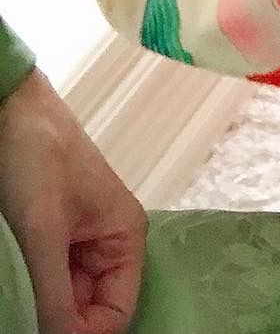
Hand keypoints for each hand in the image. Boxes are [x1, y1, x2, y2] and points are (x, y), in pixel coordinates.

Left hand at [0, 67, 146, 332]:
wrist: (10, 110)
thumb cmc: (37, 158)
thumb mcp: (44, 232)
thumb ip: (56, 294)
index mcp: (125, 235)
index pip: (117, 312)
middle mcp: (109, 242)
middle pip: (91, 309)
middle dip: (61, 322)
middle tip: (25, 316)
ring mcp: (80, 240)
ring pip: (67, 299)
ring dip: (43, 306)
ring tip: (20, 292)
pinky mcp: (54, 237)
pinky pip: (49, 281)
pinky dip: (32, 291)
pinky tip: (17, 284)